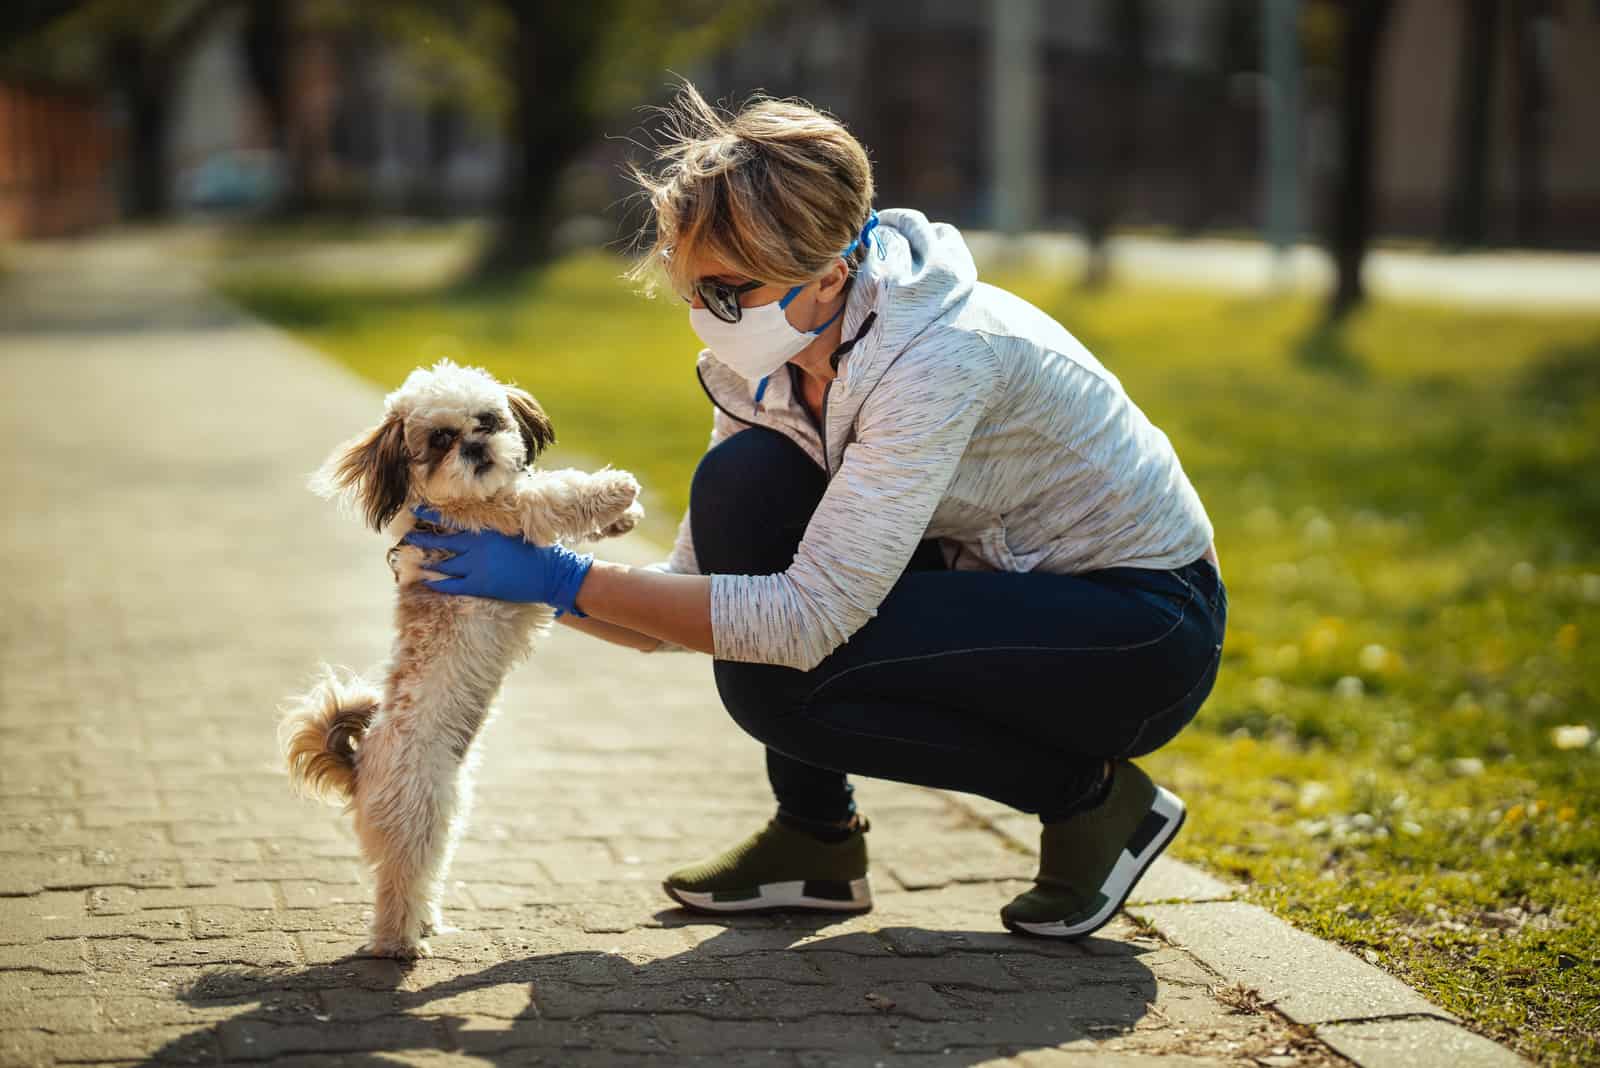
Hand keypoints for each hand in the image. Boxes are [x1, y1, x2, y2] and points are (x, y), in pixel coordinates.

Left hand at [402, 507, 592, 614]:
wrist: (550, 573)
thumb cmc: (535, 549)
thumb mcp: (514, 529)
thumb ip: (494, 524)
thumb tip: (478, 516)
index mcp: (485, 530)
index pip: (451, 519)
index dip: (430, 513)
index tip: (414, 508)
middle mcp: (477, 547)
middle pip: (440, 542)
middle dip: (421, 539)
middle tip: (405, 536)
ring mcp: (477, 567)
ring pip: (443, 564)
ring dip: (425, 561)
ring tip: (410, 558)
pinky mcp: (481, 586)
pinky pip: (451, 585)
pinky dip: (437, 583)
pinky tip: (426, 580)